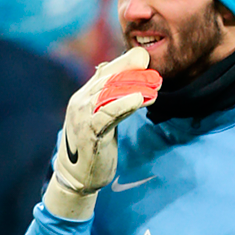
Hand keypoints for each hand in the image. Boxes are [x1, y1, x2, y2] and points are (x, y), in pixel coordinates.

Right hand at [44, 47, 161, 218]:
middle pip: (109, 78)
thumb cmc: (94, 144)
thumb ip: (112, 99)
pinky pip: (108, 113)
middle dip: (134, 73)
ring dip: (135, 86)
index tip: (145, 57)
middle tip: (156, 75)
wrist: (78, 176)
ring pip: (110, 92)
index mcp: (83, 95)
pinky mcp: (89, 131)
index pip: (105, 71)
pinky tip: (139, 98)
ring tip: (155, 86)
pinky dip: (124, 103)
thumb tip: (131, 82)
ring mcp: (83, 116)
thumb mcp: (102, 117)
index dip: (125, 62)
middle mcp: (80, 101)